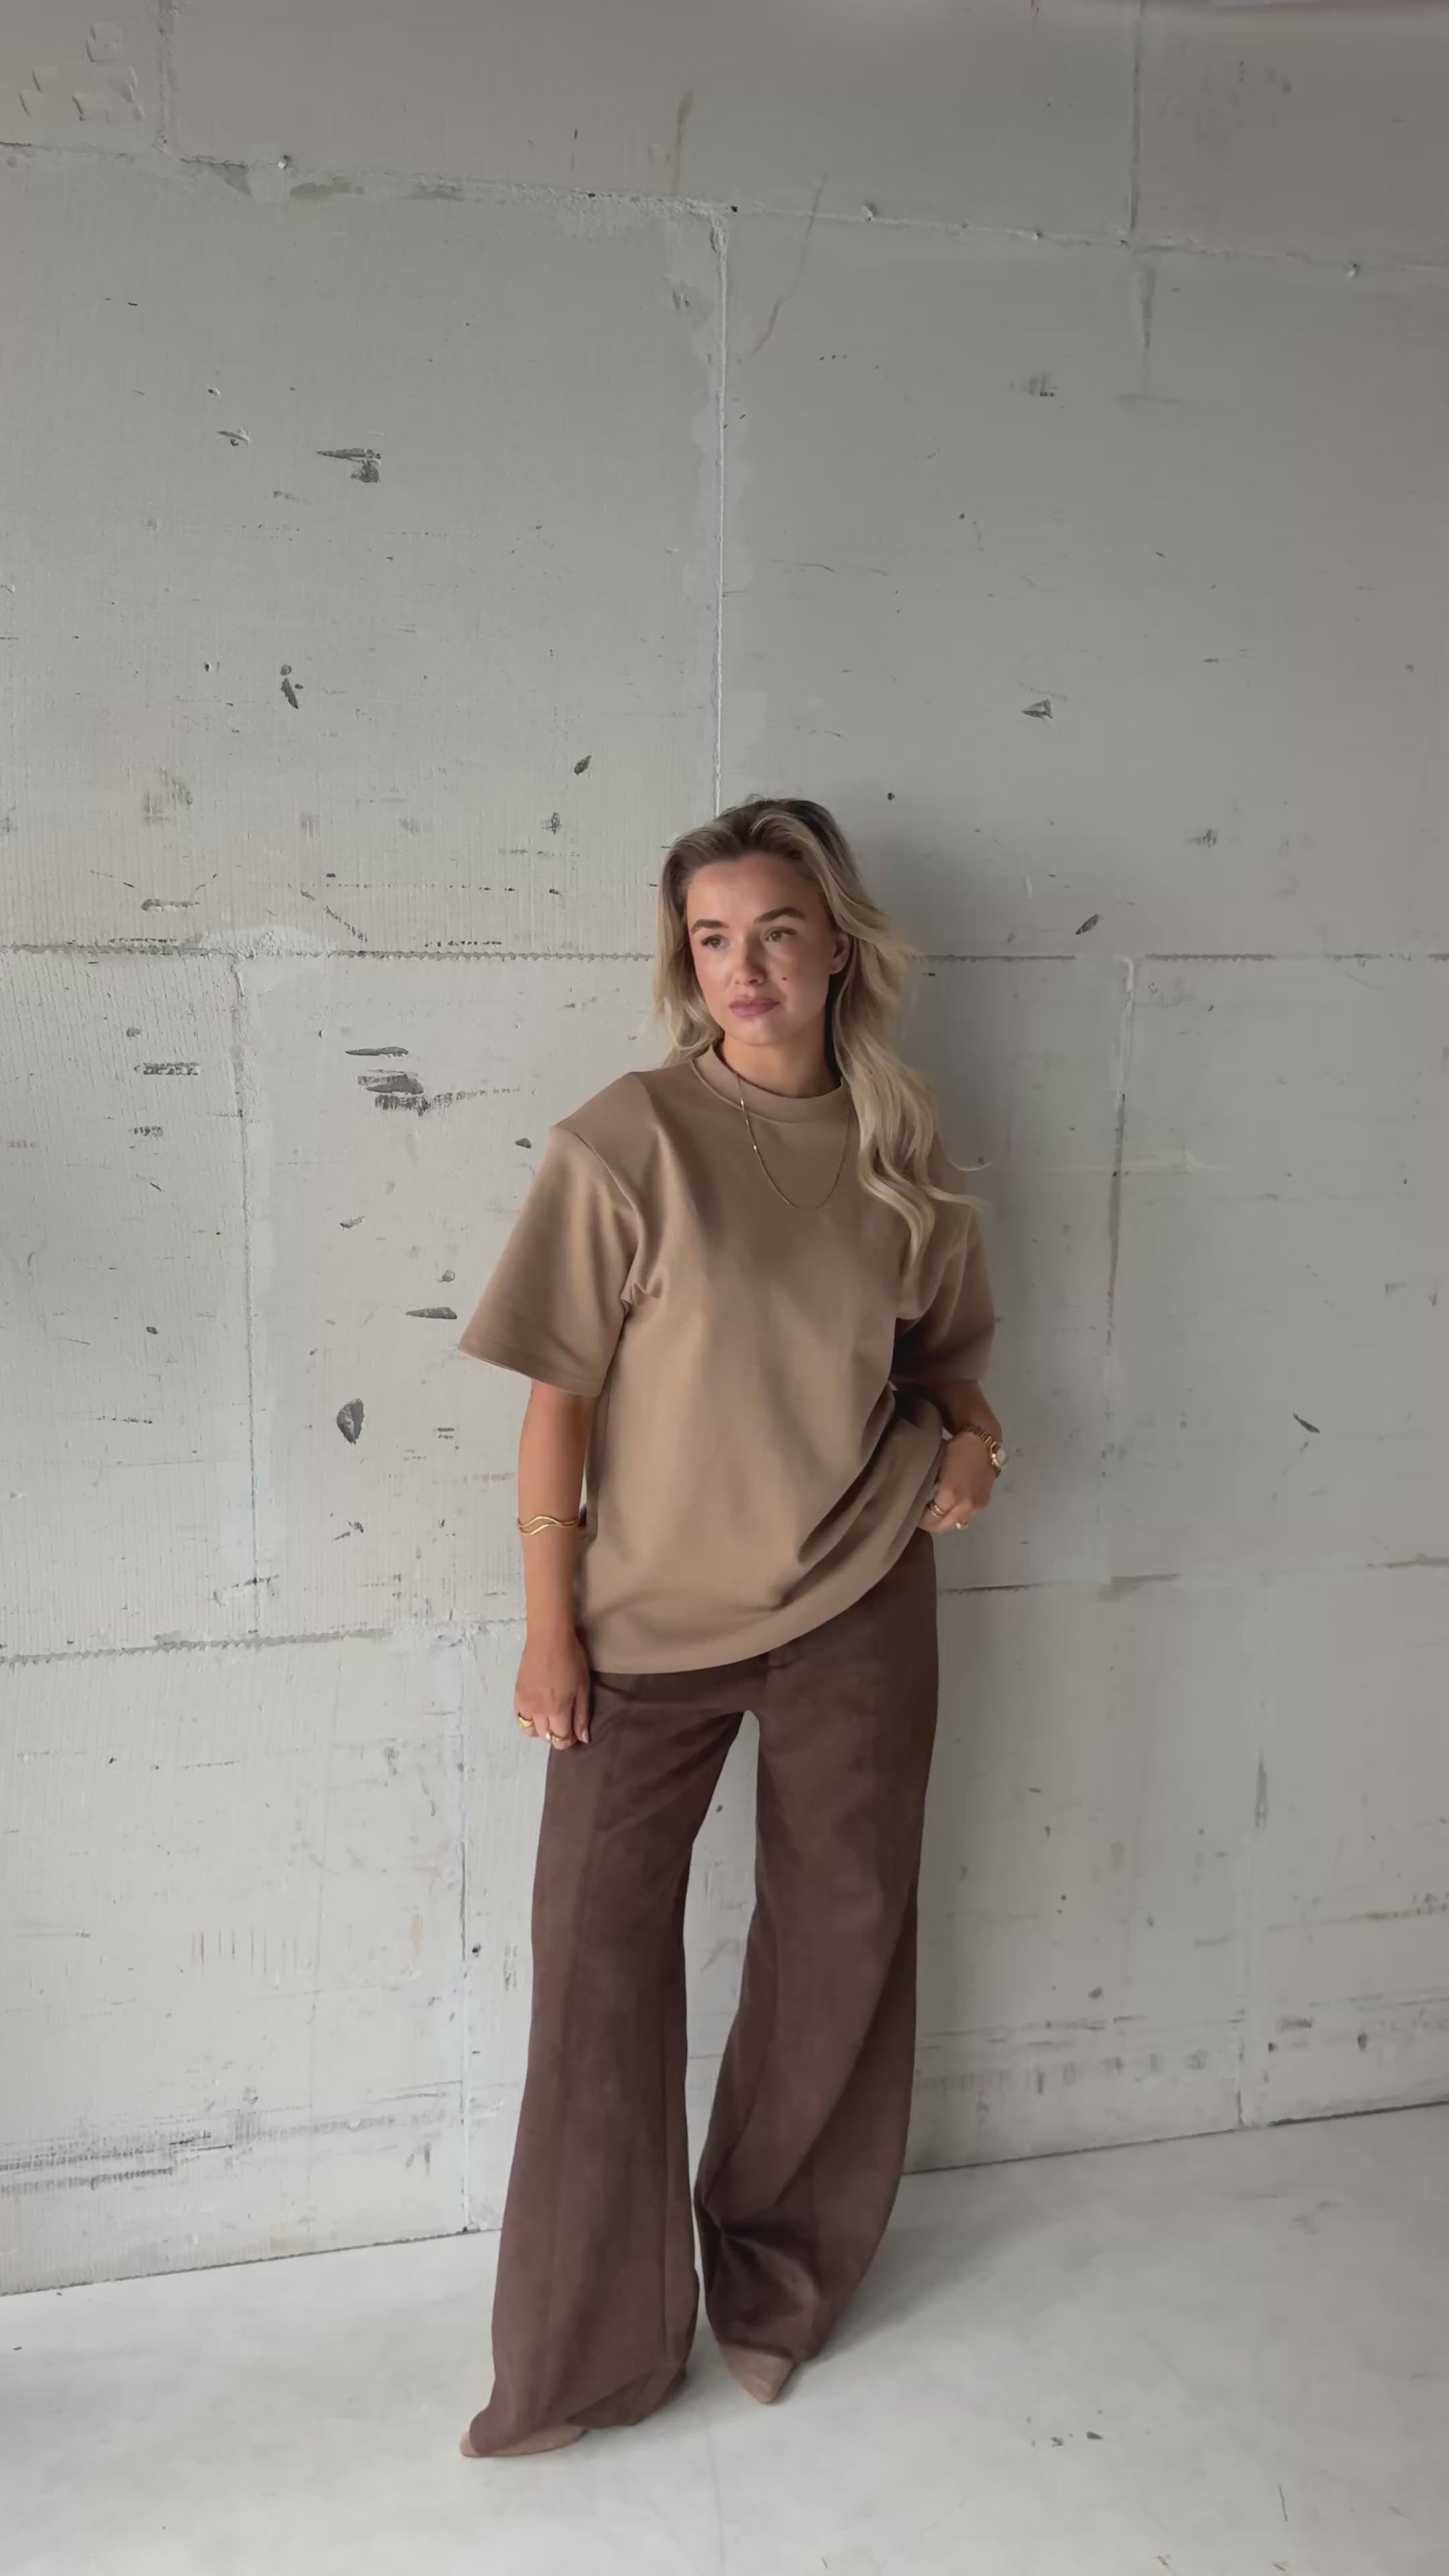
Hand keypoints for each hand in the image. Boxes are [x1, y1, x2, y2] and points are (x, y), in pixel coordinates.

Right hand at [514, 1626, 592, 1749]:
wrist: (548, 1638)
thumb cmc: (571, 1659)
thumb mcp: (583, 1687)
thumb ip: (581, 1715)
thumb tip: (582, 1738)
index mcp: (557, 1710)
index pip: (560, 1739)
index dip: (569, 1740)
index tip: (574, 1732)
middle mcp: (538, 1711)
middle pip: (545, 1736)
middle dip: (556, 1734)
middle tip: (564, 1722)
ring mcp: (525, 1703)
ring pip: (529, 1730)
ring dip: (541, 1729)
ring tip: (549, 1716)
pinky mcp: (517, 1694)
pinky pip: (519, 1717)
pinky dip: (528, 1719)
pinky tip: (537, 1709)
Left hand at [917, 1425, 999, 1532]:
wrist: (983, 1444)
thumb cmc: (955, 1450)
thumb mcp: (936, 1465)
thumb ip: (928, 1486)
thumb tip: (917, 1499)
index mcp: (949, 1494)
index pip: (930, 1519)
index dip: (919, 1519)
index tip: (912, 1513)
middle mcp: (964, 1505)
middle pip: (942, 1527)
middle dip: (930, 1524)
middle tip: (921, 1515)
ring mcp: (975, 1507)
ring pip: (954, 1525)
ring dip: (943, 1522)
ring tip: (934, 1513)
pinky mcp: (983, 1505)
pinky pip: (965, 1519)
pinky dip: (955, 1517)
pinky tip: (949, 1508)